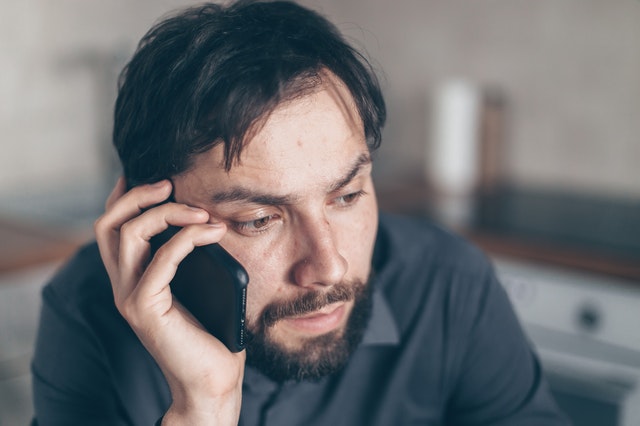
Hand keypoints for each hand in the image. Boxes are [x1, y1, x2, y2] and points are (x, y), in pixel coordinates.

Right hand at [94, 177, 244, 424]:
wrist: (212, 380)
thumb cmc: (213, 332)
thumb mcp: (200, 284)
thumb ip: (191, 256)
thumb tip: (208, 218)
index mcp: (133, 277)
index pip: (113, 228)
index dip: (125, 196)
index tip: (154, 175)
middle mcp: (124, 285)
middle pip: (109, 224)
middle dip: (137, 195)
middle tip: (170, 184)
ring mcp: (130, 297)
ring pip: (128, 234)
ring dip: (166, 213)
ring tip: (200, 210)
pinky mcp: (144, 309)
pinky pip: (161, 261)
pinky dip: (187, 239)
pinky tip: (213, 232)